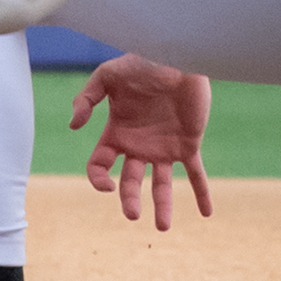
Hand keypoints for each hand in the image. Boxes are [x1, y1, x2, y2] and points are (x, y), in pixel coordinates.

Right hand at [70, 53, 213, 229]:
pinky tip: (207, 213)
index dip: (99, 178)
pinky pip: (195, 174)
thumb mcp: (107, 75)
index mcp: (117, 134)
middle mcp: (139, 146)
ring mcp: (164, 148)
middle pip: (130, 183)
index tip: (107, 184)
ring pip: (161, 185)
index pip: (100, 165)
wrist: (178, 54)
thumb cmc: (142, 62)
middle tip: (132, 215)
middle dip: (129, 201)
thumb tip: (73, 126)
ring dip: (162, 207)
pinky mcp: (188, 144)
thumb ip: (86, 98)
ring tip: (163, 227)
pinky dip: (202, 193)